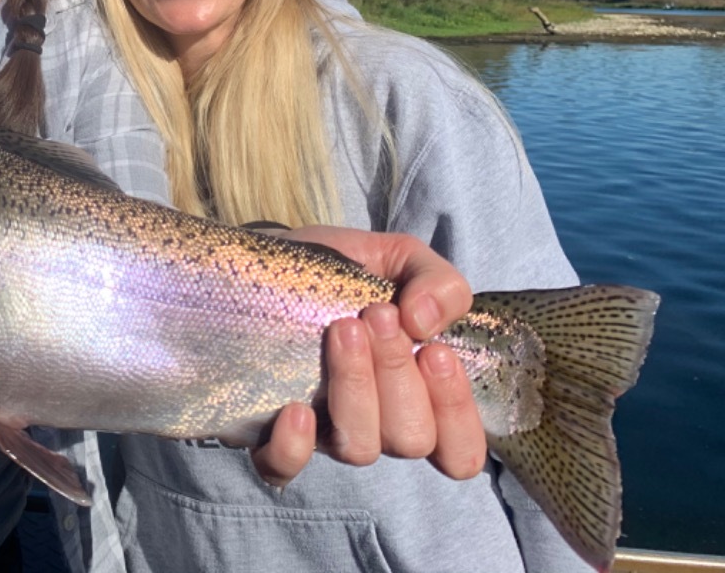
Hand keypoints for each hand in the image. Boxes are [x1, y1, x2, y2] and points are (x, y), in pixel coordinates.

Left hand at [249, 227, 486, 486]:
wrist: (265, 258)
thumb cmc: (342, 271)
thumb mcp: (399, 259)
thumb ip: (437, 282)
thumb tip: (424, 323)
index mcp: (416, 395)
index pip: (460, 450)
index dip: (455, 412)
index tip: (433, 350)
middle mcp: (374, 423)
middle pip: (409, 440)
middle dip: (398, 373)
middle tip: (378, 314)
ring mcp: (323, 430)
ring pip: (359, 449)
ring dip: (357, 388)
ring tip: (342, 328)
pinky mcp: (268, 429)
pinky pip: (283, 466)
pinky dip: (295, 447)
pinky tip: (295, 409)